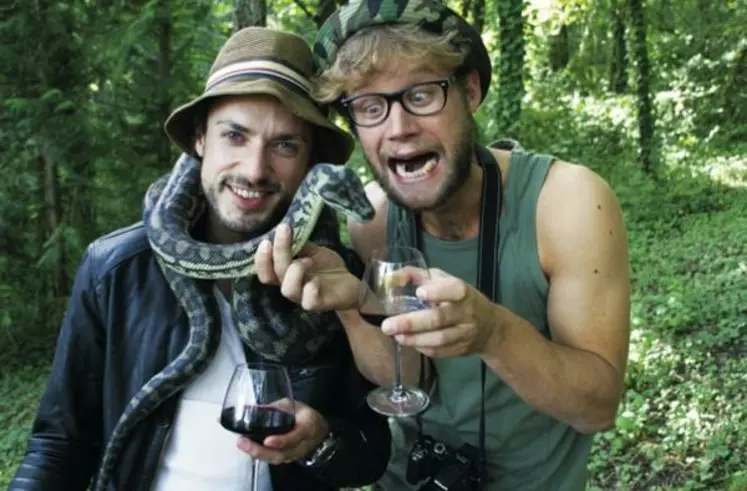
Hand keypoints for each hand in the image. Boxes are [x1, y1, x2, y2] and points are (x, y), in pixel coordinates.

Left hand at [236, 400, 328, 464]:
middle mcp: (303, 445)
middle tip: (243, 442)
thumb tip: (253, 408)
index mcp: (308, 427)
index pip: (295, 437)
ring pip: (276, 459)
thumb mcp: (293, 405)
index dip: (281, 440)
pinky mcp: (289, 459)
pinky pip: (274, 460)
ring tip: (242, 443)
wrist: (318, 428)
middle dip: (260, 450)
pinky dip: (261, 455)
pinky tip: (248, 448)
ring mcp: (296, 454)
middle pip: (282, 454)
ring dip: (257, 454)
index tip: (266, 441)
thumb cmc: (304, 414)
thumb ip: (276, 407)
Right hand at [255, 223, 359, 310]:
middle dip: (278, 251)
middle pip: (275, 274)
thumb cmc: (327, 267)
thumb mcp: (313, 251)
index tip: (267, 240)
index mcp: (285, 275)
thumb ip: (299, 245)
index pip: (265, 272)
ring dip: (296, 270)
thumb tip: (286, 231)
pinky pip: (308, 302)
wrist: (350, 283)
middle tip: (284, 230)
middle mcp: (290, 286)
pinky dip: (310, 289)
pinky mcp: (319, 303)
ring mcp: (303, 297)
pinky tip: (317, 280)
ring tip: (309, 260)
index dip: (261, 259)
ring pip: (288, 290)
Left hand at [381, 268, 499, 357]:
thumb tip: (392, 277)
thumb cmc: (460, 298)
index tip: (419, 293)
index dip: (437, 292)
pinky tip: (408, 342)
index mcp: (462, 292)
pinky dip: (421, 348)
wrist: (490, 327)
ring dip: (413, 339)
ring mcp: (464, 334)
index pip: (454, 290)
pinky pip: (439, 351)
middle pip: (439, 319)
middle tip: (387, 325)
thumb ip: (418, 276)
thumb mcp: (444, 280)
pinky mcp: (461, 350)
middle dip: (411, 323)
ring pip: (438, 339)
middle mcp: (465, 313)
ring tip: (395, 335)